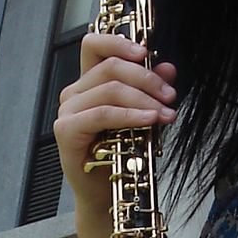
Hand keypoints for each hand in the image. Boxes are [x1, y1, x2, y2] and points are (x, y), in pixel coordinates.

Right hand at [55, 30, 176, 237]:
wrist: (111, 196)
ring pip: (109, 89)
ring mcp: (68, 112)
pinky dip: (129, 115)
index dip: (118, 41)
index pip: (93, 45)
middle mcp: (74, 93)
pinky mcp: (66, 132)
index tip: (147, 52)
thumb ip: (153, 91)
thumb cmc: (125, 155)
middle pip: (110, 67)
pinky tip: (150, 120)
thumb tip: (169, 66)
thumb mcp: (145, 117)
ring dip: (144, 98)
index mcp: (89, 83)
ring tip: (167, 113)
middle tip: (171, 94)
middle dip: (146, 78)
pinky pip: (101, 114)